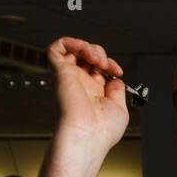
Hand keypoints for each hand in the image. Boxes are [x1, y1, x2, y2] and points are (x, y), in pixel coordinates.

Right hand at [47, 37, 129, 155]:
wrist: (88, 133)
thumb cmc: (102, 130)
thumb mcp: (120, 108)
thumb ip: (118, 90)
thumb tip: (116, 79)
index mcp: (95, 93)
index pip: (99, 69)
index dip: (110, 64)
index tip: (118, 72)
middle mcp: (81, 84)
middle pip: (87, 57)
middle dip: (100, 53)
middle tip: (105, 65)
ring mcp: (71, 78)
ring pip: (73, 50)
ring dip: (88, 47)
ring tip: (96, 59)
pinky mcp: (61, 72)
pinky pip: (56, 49)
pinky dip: (70, 42)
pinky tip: (83, 49)